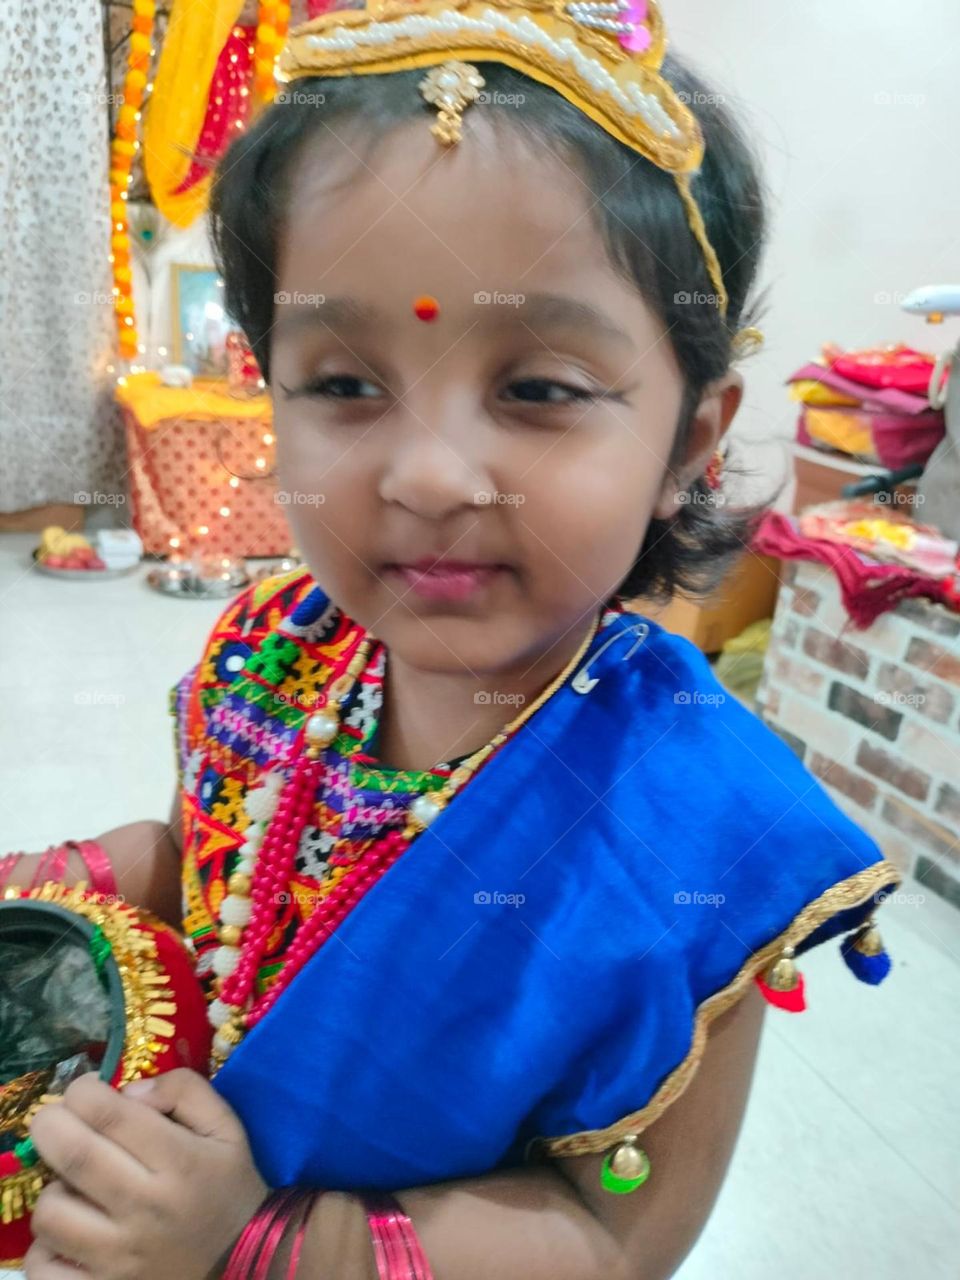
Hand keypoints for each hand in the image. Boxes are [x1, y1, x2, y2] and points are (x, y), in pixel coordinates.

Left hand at [24, 1069, 269, 1279]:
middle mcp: (146, 1207)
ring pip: (50, 1212)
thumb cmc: (227, 1185)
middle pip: (72, 1155)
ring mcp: (119, 1257)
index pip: (109, 1113)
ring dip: (52, 1188)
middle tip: (56, 1120)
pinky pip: (43, 1269)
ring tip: (73, 1184)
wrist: (241, 1260)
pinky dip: (43, 1247)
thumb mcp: (225, 1125)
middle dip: (49, 1124)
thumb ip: (183, 1090)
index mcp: (179, 1160)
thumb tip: (127, 1091)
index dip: (82, 1091)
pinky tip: (68, 1231)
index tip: (84, 1090)